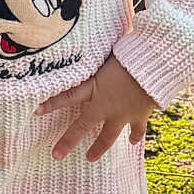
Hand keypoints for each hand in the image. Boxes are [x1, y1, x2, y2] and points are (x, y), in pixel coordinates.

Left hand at [36, 53, 156, 161]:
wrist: (157, 66)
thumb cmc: (132, 51)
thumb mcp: (108, 51)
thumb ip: (95, 52)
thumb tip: (84, 34)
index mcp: (95, 87)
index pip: (67, 97)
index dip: (51, 104)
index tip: (36, 112)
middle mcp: (106, 105)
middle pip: (82, 126)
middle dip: (68, 141)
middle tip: (56, 155)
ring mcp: (123, 113)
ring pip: (108, 136)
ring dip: (99, 148)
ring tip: (90, 158)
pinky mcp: (140, 114)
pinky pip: (136, 129)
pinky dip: (135, 136)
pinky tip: (131, 143)